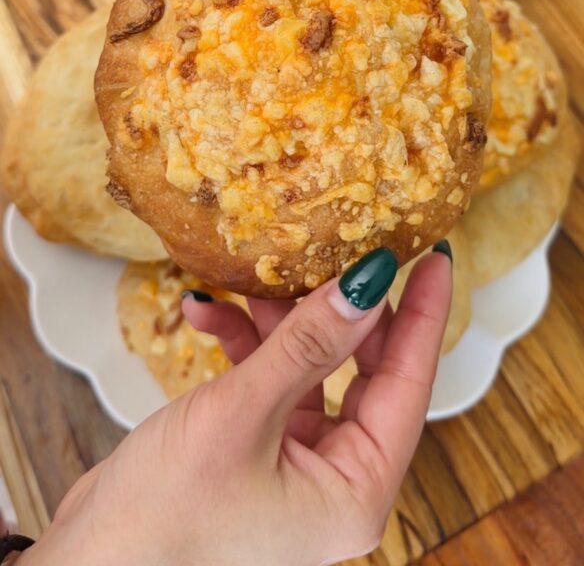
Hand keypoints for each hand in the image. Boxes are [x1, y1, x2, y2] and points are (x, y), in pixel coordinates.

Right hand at [24, 245, 451, 565]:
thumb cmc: (166, 517)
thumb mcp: (243, 415)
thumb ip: (308, 344)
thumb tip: (369, 285)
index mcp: (356, 490)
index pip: (409, 384)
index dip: (422, 316)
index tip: (434, 258)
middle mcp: (335, 481)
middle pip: (363, 373)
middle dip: (340, 311)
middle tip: (344, 251)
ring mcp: (295, 469)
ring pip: (310, 370)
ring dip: (279, 323)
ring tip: (253, 277)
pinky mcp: (256, 454)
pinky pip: (268, 385)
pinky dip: (242, 347)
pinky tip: (206, 313)